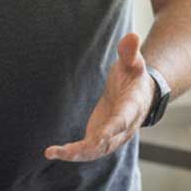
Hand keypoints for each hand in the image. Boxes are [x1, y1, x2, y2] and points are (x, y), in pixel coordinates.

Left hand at [45, 33, 152, 161]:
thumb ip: (130, 52)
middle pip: (108, 141)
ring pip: (96, 150)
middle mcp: (124, 127)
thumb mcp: (133, 62)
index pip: (123, 118)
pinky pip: (86, 150)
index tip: (100, 136)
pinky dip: (71, 153)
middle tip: (70, 151)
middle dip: (90, 147)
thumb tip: (132, 36)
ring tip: (53, 153)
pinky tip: (51, 152)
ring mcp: (112, 136)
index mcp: (133, 107)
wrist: (140, 94)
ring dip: (75, 154)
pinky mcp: (101, 138)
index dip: (113, 127)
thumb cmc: (134, 76)